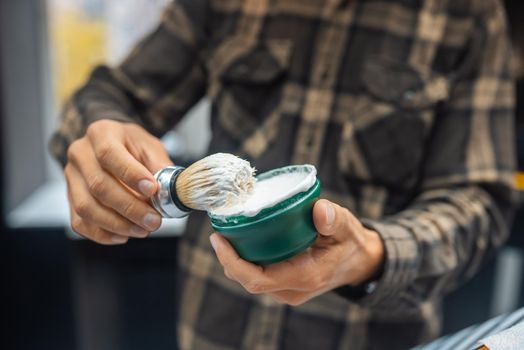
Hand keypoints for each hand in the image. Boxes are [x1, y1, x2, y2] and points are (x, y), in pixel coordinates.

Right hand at [65, 120, 172, 244]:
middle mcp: (80, 154)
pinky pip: (80, 223)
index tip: (153, 190)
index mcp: (101, 133)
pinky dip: (102, 234)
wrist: (110, 145)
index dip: (131, 175)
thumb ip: (159, 165)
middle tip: (153, 220)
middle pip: (99, 185)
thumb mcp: (150, 146)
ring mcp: (71, 177)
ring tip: (143, 230)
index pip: (109, 154)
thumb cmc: (131, 145)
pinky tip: (124, 236)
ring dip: (117, 224)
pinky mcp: (70, 198)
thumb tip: (170, 190)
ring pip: (87, 207)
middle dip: (129, 208)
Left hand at [210, 199, 384, 305]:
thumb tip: (319, 210)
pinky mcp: (285, 285)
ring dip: (235, 260)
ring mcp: (288, 291)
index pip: (257, 279)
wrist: (360, 262)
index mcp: (305, 276)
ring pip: (250, 280)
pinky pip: (257, 276)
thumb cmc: (350, 242)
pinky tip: (241, 242)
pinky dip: (245, 261)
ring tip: (226, 233)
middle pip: (247, 280)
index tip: (218, 239)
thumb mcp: (346, 227)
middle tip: (219, 230)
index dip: (233, 262)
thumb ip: (333, 219)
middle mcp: (293, 289)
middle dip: (228, 258)